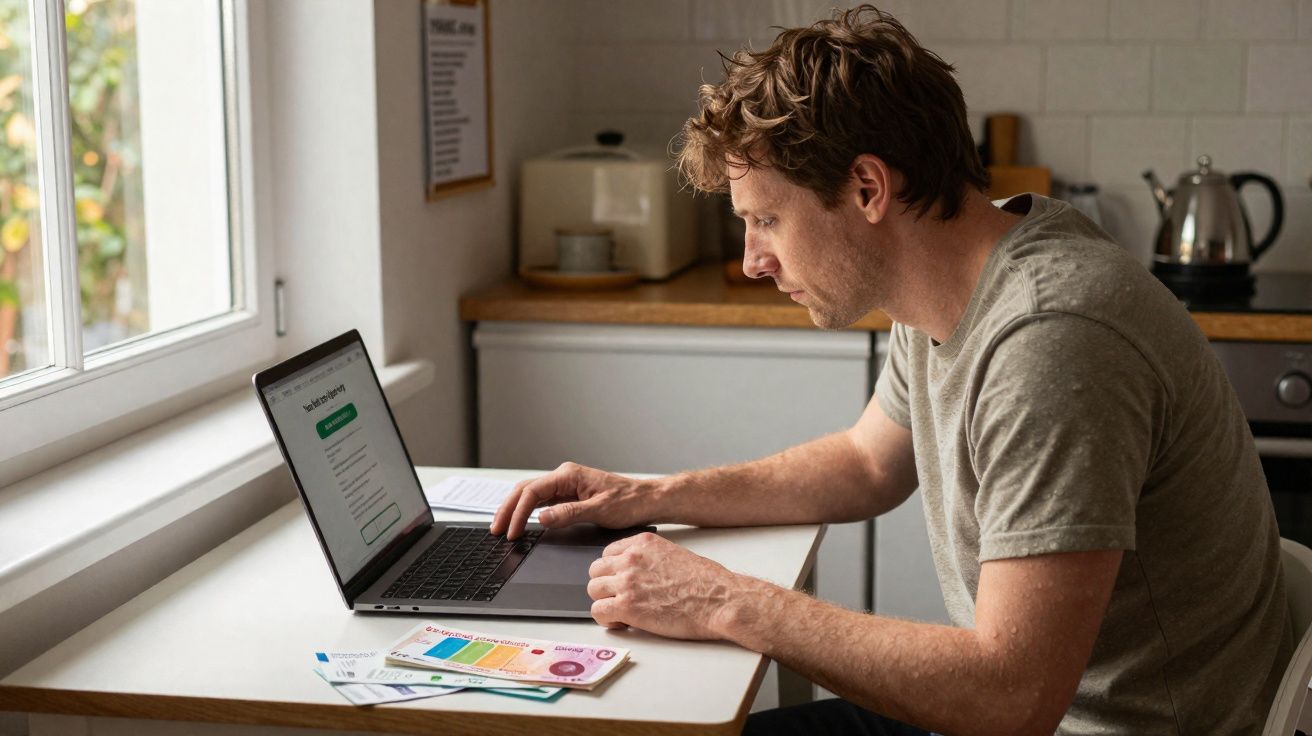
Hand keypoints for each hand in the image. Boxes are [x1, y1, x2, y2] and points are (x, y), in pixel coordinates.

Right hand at [489, 462, 659, 539]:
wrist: (647, 499)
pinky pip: (542, 500)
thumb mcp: (599, 510)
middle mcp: (565, 476)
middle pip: (525, 490)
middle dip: (508, 509)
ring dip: (515, 509)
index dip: (518, 512)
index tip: (512, 531)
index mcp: (569, 475)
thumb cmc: (629, 502)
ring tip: (502, 526)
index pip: (533, 491)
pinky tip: (521, 521)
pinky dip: (528, 511)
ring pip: (531, 494)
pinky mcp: (570, 494)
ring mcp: (566, 485)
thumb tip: (542, 517)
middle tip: (496, 529)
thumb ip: (568, 513)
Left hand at [586, 532, 753, 639]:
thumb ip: (649, 559)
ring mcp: (627, 581)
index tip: (619, 581)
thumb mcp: (674, 555)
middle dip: (606, 586)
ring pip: (594, 590)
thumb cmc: (706, 582)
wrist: (719, 599)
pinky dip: (607, 620)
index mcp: (643, 543)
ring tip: (623, 612)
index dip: (613, 571)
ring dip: (606, 602)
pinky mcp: (627, 605)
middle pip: (596, 570)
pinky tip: (623, 623)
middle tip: (620, 598)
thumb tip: (639, 574)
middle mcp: (631, 558)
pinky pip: (598, 611)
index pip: (608, 553)